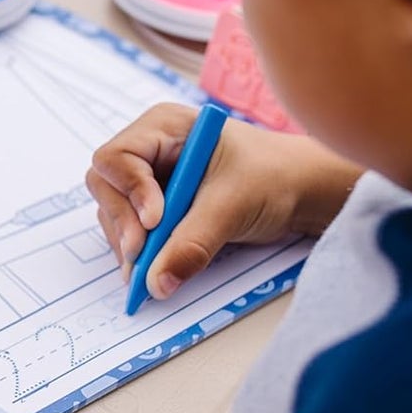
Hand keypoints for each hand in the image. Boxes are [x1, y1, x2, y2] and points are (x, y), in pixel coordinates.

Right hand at [86, 104, 360, 299]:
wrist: (303, 191)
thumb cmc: (274, 177)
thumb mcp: (232, 207)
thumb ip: (191, 244)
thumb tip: (156, 284)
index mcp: (164, 128)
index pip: (117, 158)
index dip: (129, 191)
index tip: (155, 222)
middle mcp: (149, 150)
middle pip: (107, 187)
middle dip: (123, 222)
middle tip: (140, 256)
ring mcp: (149, 179)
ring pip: (115, 213)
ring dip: (127, 242)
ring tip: (146, 271)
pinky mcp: (156, 206)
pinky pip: (130, 230)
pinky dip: (137, 252)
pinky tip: (151, 269)